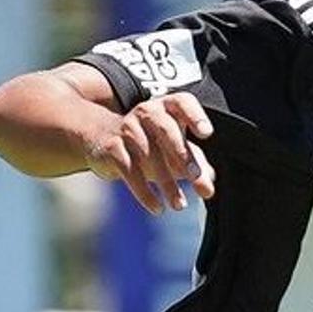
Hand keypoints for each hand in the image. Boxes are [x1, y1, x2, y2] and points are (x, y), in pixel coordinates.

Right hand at [89, 93, 214, 214]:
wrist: (102, 137)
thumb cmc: (150, 141)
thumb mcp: (174, 149)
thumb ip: (196, 165)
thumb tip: (210, 188)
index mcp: (166, 107)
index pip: (182, 103)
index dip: (195, 116)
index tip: (206, 134)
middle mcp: (146, 113)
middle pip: (165, 128)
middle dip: (181, 153)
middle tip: (195, 176)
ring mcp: (127, 129)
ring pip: (148, 154)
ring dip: (166, 182)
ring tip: (180, 205)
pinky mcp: (112, 148)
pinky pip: (129, 170)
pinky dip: (144, 192)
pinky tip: (157, 208)